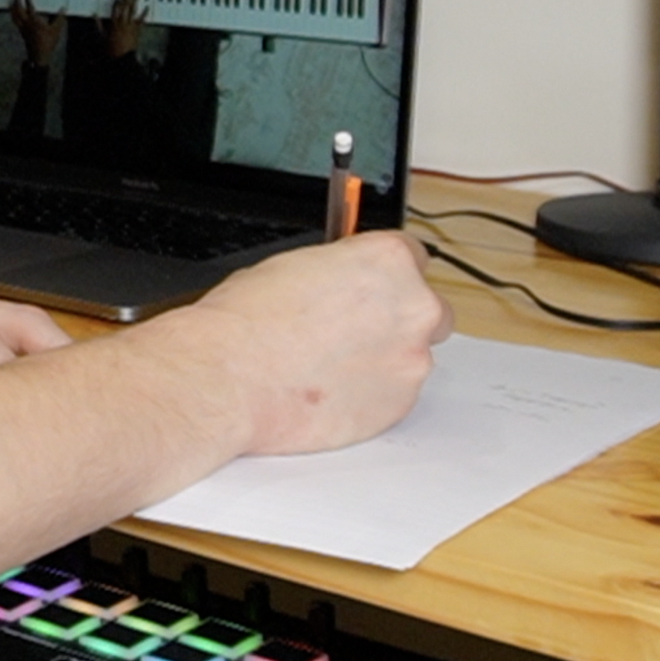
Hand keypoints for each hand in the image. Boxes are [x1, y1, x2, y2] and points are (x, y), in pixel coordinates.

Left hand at [11, 0, 63, 66]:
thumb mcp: (56, 29)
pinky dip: (13, 14)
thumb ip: (60, 18)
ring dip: (13, 6)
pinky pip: (15, 21)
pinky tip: (15, 14)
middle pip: (17, 9)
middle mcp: (25, 22)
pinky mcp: (21, 32)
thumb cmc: (47, 42)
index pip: (29, 4)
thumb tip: (64, 8)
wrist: (39, 55)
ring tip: (12, 0)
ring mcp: (22, 27)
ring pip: (14, 15)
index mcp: (34, 20)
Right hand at [101, 0, 145, 58]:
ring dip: (135, 1)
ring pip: (133, 11)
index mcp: (113, 23)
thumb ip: (98, 24)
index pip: (115, 9)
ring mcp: (131, 25)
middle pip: (125, 7)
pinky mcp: (137, 30)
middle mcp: (123, 22)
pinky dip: (145, 14)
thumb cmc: (110, 47)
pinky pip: (142, 20)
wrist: (122, 57)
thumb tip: (94, 15)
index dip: (117, 1)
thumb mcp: (101, 36)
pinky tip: (147, 7)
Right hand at [163, 230, 450, 454]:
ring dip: (383, 358)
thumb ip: (338, 272)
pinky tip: (328, 389)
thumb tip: (344, 282)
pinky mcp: (399, 405)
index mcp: (387, 261)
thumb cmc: (248, 322)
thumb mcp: (291, 266)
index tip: (375, 283)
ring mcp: (411, 360)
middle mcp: (412, 307)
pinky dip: (371, 392)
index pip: (414, 255)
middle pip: (429, 309)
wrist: (230, 378)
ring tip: (329, 365)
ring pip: (412, 355)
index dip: (388, 272)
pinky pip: (395, 393)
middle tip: (354, 328)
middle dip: (399, 318)